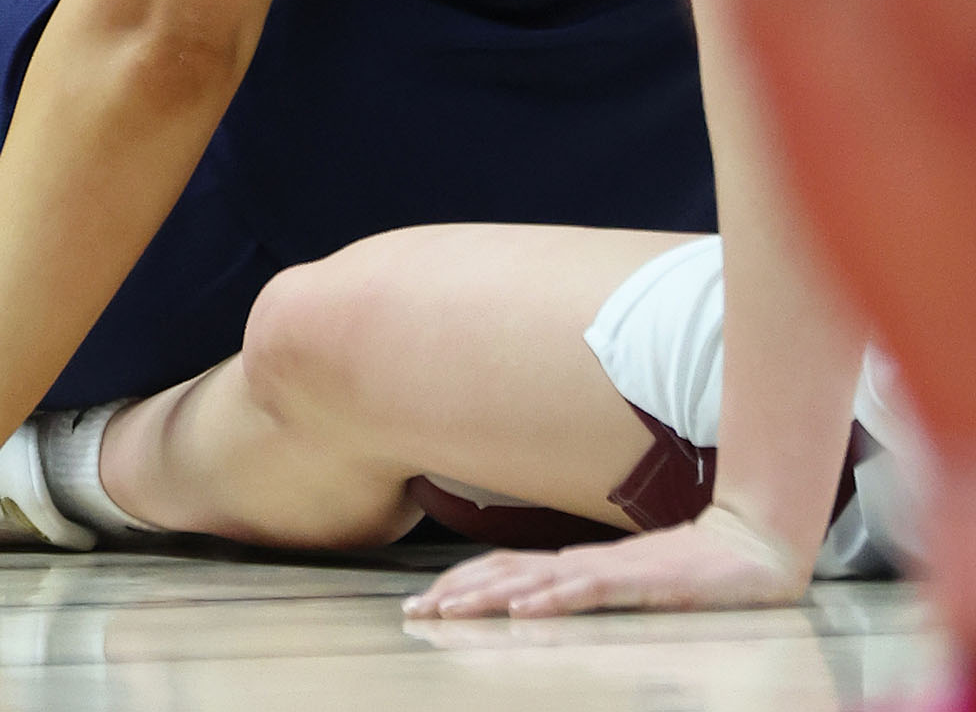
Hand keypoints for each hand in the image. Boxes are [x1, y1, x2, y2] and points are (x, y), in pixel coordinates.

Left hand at [404, 506, 809, 616]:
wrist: (751, 553)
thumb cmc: (694, 578)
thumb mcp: (632, 592)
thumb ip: (593, 597)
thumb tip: (549, 612)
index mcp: (578, 568)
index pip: (506, 571)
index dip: (463, 584)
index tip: (424, 603)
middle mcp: (584, 565)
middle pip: (506, 574)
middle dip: (456, 592)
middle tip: (414, 611)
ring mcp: (612, 572)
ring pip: (536, 582)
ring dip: (488, 598)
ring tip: (448, 611)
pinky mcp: (642, 583)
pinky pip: (588, 591)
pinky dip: (552, 601)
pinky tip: (522, 612)